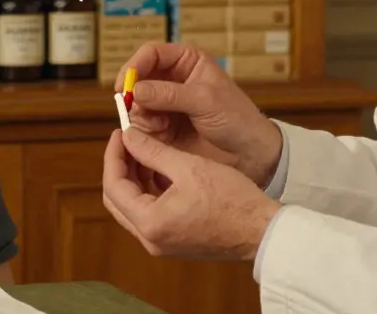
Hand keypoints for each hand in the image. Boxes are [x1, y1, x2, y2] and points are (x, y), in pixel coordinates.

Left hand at [102, 127, 281, 260]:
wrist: (262, 230)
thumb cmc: (232, 199)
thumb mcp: (188, 166)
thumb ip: (152, 151)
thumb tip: (128, 136)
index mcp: (150, 223)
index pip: (114, 186)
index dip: (113, 155)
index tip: (120, 133)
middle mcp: (151, 240)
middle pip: (118, 200)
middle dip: (121, 167)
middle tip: (128, 141)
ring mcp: (162, 243)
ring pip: (133, 207)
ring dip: (135, 178)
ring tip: (144, 149)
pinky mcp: (175, 241)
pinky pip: (150, 214)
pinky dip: (150, 191)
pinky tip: (161, 168)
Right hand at [118, 42, 283, 186]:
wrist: (249, 154)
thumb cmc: (236, 118)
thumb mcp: (205, 100)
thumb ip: (169, 94)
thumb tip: (136, 90)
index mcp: (187, 62)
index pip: (152, 54)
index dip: (135, 65)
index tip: (125, 83)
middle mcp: (173, 80)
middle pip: (138, 79)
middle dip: (135, 95)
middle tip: (139, 109)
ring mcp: (166, 104)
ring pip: (136, 103)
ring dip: (142, 115)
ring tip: (161, 126)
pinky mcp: (163, 127)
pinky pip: (142, 125)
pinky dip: (146, 131)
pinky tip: (163, 135)